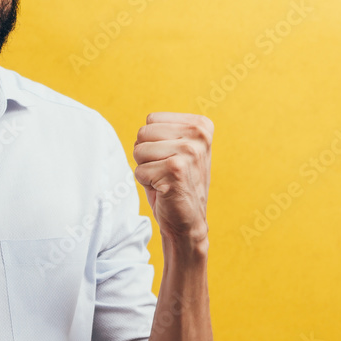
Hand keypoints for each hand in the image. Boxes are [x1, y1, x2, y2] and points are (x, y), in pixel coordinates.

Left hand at [133, 113, 212, 246]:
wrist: (188, 221)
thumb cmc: (176, 182)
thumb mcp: (177, 148)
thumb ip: (163, 130)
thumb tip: (143, 127)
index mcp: (201, 126)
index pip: (151, 119)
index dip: (152, 140)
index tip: (170, 157)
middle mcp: (198, 135)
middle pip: (143, 133)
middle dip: (146, 154)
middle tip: (165, 170)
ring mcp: (189, 152)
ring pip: (139, 150)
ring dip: (146, 168)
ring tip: (164, 178)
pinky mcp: (176, 170)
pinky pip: (139, 170)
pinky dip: (145, 182)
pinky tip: (163, 189)